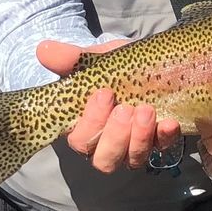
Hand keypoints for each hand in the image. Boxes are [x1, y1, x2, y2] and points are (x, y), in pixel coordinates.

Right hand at [36, 39, 182, 172]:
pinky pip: (163, 148)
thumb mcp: (95, 61)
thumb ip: (70, 59)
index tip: (104, 94)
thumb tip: (43, 50)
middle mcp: (109, 143)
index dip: (90, 123)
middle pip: (104, 161)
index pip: (80, 141)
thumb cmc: (115, 69)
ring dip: (139, 137)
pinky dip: (165, 137)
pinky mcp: (160, 141)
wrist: (149, 64)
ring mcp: (135, 146)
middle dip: (115, 136)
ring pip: (132, 160)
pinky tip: (168, 122)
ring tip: (146, 110)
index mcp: (86, 127)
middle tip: (125, 108)